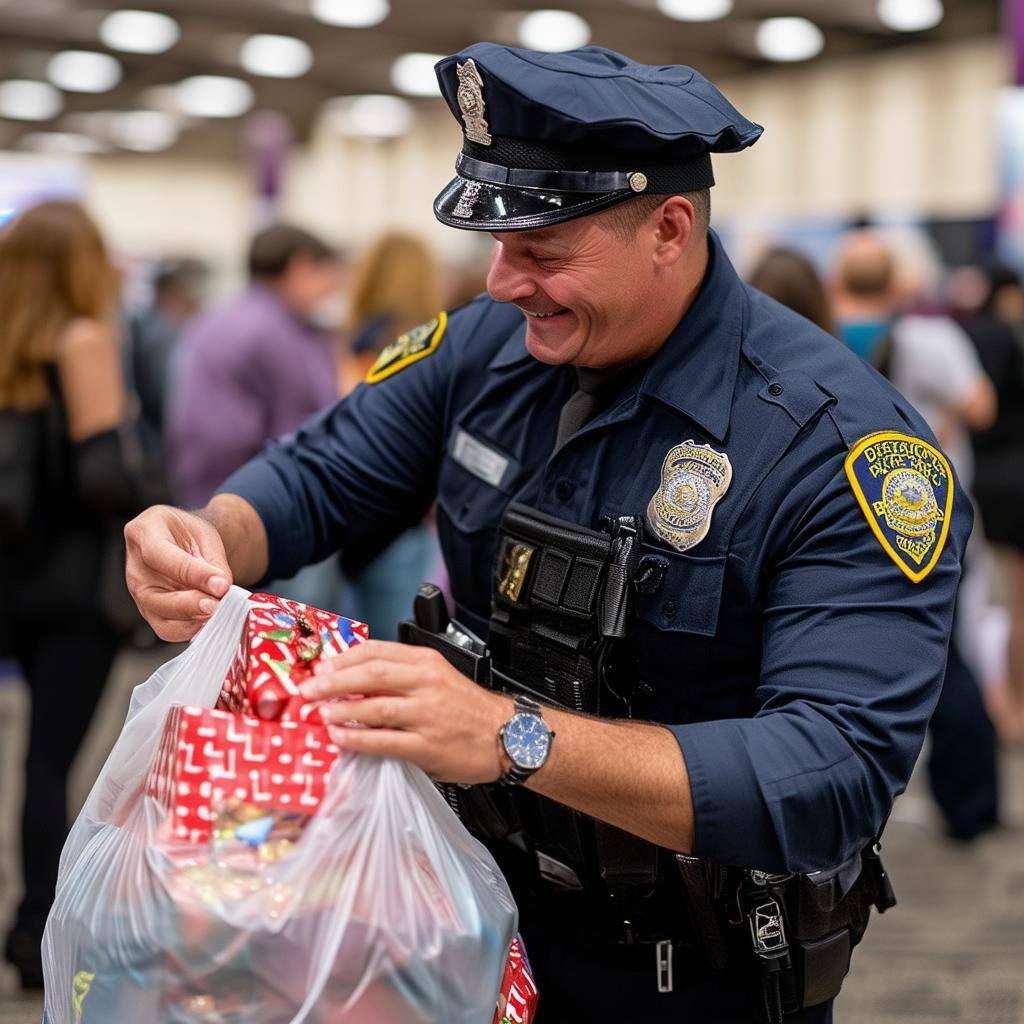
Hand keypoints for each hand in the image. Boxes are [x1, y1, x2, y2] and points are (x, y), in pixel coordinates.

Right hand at [124, 505, 231, 640]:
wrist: (183, 542)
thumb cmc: (190, 535)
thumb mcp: (205, 536)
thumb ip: (213, 562)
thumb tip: (220, 589)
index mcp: (144, 532)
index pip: (160, 556)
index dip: (192, 573)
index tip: (220, 585)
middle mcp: (134, 567)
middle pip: (154, 596)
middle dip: (191, 604)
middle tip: (218, 604)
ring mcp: (139, 594)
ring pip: (161, 619)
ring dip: (193, 620)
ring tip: (217, 611)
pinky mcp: (150, 612)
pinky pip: (168, 630)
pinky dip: (191, 629)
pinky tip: (208, 619)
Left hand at [299, 641, 512, 783]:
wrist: (507, 734)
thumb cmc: (468, 708)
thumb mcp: (438, 677)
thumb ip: (402, 676)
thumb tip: (354, 680)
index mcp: (426, 662)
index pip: (377, 651)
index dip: (344, 658)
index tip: (321, 666)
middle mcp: (426, 683)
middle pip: (371, 674)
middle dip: (333, 681)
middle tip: (309, 689)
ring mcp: (427, 714)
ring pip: (375, 706)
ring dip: (341, 709)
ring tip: (318, 713)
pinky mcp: (427, 745)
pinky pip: (384, 741)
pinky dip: (357, 739)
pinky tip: (341, 737)